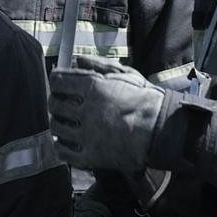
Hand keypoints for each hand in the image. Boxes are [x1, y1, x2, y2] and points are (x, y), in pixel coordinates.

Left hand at [51, 57, 176, 172]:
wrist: (162, 130)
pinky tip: (65, 142)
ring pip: (57, 127)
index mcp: (93, 87)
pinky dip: (60, 147)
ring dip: (58, 123)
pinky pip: (63, 152)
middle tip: (62, 104)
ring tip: (65, 122)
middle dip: (55, 102)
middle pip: (54, 104)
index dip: (57, 82)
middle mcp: (86, 110)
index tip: (59, 84)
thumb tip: (77, 60)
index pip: (58, 82)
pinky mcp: (91, 156)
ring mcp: (87, 135)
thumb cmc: (146, 100)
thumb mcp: (125, 75)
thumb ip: (99, 65)